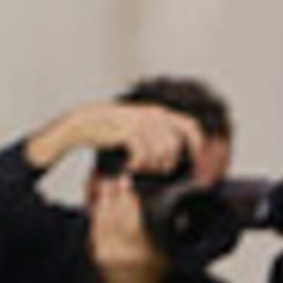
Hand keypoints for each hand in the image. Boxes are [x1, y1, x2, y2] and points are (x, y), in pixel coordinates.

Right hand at [35, 100, 198, 176]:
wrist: (85, 122)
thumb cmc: (111, 128)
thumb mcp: (137, 124)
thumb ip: (156, 131)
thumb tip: (174, 151)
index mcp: (160, 112)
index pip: (190, 126)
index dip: (197, 144)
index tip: (197, 160)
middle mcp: (155, 115)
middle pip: (174, 146)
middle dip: (167, 163)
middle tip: (155, 171)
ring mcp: (142, 123)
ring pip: (160, 153)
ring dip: (151, 166)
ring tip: (139, 168)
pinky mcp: (129, 132)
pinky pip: (143, 155)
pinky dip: (138, 165)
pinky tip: (129, 167)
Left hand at [87, 169, 167, 282]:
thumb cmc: (158, 273)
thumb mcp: (170, 254)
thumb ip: (172, 236)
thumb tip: (182, 213)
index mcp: (142, 253)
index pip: (133, 221)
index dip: (130, 202)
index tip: (130, 185)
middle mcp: (123, 254)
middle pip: (116, 217)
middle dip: (116, 196)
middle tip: (117, 178)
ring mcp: (107, 255)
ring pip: (103, 221)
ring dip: (104, 200)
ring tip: (108, 183)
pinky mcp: (97, 254)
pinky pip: (95, 230)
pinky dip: (97, 214)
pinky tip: (100, 201)